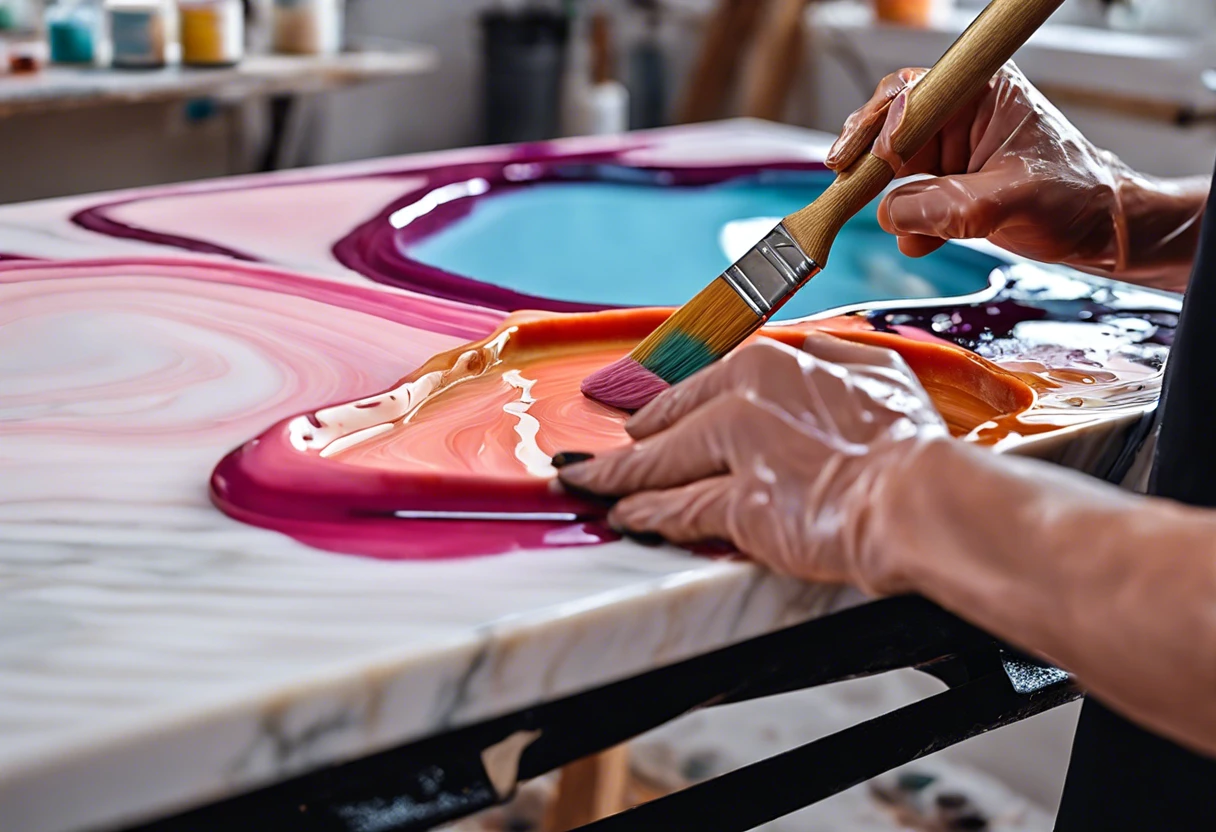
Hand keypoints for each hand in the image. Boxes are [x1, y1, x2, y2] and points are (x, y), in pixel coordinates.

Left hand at [558, 334, 947, 593]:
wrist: (920, 496)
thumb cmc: (907, 440)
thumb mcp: (877, 369)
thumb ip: (831, 353)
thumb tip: (809, 346)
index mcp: (769, 363)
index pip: (698, 386)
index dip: (665, 408)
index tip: (643, 421)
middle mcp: (740, 399)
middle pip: (667, 425)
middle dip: (629, 445)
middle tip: (594, 459)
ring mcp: (733, 452)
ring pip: (659, 466)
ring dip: (618, 480)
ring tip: (590, 487)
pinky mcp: (734, 504)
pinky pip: (676, 510)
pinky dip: (646, 515)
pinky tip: (626, 518)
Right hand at [827, 63, 1205, 288]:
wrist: (1099, 231)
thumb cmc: (1075, 196)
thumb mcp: (1011, 200)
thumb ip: (947, 206)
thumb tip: (890, 213)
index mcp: (980, 93)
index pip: (911, 93)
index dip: (877, 123)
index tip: (855, 159)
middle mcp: (958, 116)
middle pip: (888, 128)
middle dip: (868, 162)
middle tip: (847, 185)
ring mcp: (949, 152)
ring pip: (890, 169)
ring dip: (887, 200)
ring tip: (903, 227)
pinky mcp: (945, 186)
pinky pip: (905, 201)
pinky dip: (906, 225)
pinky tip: (920, 240)